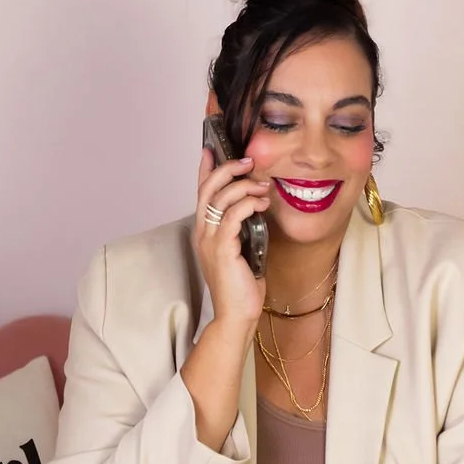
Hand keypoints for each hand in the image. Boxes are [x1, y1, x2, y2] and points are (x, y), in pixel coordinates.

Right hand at [193, 148, 269, 330]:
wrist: (237, 315)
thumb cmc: (241, 285)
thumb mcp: (242, 248)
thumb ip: (242, 227)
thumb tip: (255, 203)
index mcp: (205, 231)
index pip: (201, 192)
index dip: (205, 169)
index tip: (211, 148)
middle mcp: (203, 233)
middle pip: (208, 188)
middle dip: (227, 168)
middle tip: (248, 161)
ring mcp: (210, 241)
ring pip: (220, 198)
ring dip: (244, 185)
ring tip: (262, 186)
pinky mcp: (223, 249)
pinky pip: (233, 216)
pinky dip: (248, 203)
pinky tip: (261, 203)